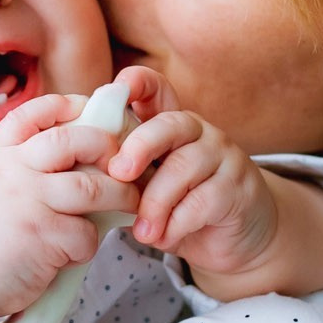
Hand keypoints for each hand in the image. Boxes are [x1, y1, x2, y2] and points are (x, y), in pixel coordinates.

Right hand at [0, 93, 139, 316]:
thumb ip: (10, 178)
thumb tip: (54, 172)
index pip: (30, 118)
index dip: (62, 107)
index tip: (85, 109)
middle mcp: (15, 174)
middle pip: (75, 141)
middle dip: (108, 147)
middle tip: (125, 163)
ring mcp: (30, 202)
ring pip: (93, 187)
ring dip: (122, 196)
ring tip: (132, 206)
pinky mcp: (44, 236)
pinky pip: (86, 234)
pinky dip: (88, 246)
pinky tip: (74, 257)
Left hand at [105, 66, 279, 277]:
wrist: (235, 240)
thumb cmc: (181, 210)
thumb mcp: (148, 190)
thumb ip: (126, 176)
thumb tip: (84, 177)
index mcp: (171, 128)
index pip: (158, 90)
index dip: (139, 82)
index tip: (118, 89)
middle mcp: (200, 133)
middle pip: (169, 125)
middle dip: (139, 147)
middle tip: (119, 175)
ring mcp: (223, 157)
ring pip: (183, 167)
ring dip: (155, 203)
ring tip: (142, 231)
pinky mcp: (238, 188)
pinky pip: (202, 200)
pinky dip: (177, 223)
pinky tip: (164, 237)